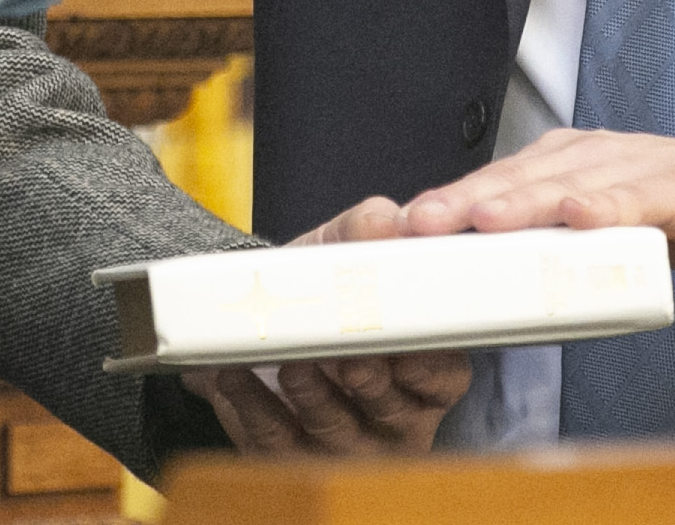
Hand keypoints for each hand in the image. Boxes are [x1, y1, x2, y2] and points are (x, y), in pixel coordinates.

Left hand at [181, 196, 472, 454]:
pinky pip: (274, 437)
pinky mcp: (291, 456)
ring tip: (287, 359)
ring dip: (311, 393)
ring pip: (334, 428)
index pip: (443, 378)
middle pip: (391, 409)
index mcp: (426, 372)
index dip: (427, 367)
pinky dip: (252, 404)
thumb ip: (368, 230)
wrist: (258, 314)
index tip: (404, 348)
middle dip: (368, 382)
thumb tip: (385, 219)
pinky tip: (231, 374)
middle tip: (347, 356)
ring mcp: (345, 445)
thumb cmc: (322, 285)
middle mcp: (395, 418)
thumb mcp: (344, 248)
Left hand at [394, 128, 674, 277]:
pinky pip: (634, 197)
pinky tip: (579, 218)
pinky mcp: (674, 188)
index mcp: (558, 165)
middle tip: (418, 225)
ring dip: (521, 202)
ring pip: (563, 183)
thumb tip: (491, 290)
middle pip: (514, 178)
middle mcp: (584, 155)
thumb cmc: (666, 215)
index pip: (493, 183)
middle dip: (463, 201)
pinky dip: (605, 206)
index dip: (448, 202)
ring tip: (481, 221)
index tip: (400, 228)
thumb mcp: (596, 230)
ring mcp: (628, 166)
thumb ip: (550, 248)